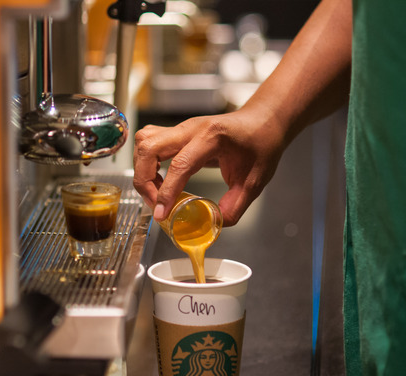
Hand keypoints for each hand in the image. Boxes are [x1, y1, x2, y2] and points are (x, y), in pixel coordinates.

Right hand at [133, 103, 288, 226]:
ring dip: (143, 169)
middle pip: (149, 147)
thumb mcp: (254, 180)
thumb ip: (234, 206)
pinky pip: (149, 142)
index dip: (166, 192)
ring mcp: (181, 128)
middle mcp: (191, 128)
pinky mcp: (177, 133)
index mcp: (212, 136)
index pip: (179, 164)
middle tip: (155, 204)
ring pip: (144, 142)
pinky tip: (160, 179)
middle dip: (144, 180)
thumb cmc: (261, 144)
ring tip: (157, 191)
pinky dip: (146, 163)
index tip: (161, 214)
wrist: (262, 122)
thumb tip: (214, 224)